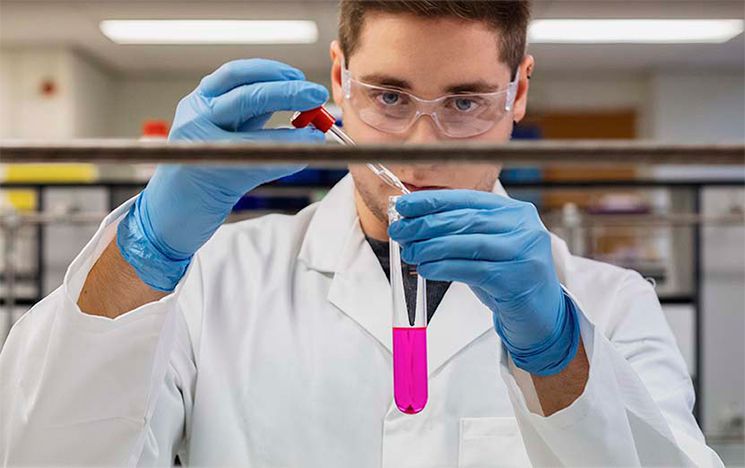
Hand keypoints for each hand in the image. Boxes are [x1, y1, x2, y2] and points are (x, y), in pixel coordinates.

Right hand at [118, 59, 327, 291]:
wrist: (174, 209)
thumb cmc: (206, 168)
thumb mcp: (227, 130)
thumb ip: (255, 114)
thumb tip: (302, 103)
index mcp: (202, 101)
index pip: (237, 74)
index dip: (272, 71)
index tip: (298, 76)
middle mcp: (198, 116)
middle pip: (247, 95)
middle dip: (287, 92)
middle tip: (316, 94)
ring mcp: (203, 145)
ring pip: (252, 136)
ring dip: (290, 129)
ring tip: (315, 130)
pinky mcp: (214, 174)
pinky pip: (258, 160)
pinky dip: (285, 157)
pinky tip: (303, 155)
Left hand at [388, 190, 579, 374]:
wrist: (540, 315)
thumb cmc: (508, 277)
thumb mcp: (488, 247)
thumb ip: (461, 232)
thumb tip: (415, 223)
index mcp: (516, 212)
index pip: (468, 199)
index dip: (433, 200)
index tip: (405, 205)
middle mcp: (523, 228)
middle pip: (465, 220)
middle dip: (426, 224)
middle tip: (400, 230)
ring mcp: (522, 254)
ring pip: (467, 243)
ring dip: (431, 247)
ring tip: (410, 251)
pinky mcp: (515, 279)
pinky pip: (470, 269)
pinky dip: (443, 267)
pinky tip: (426, 268)